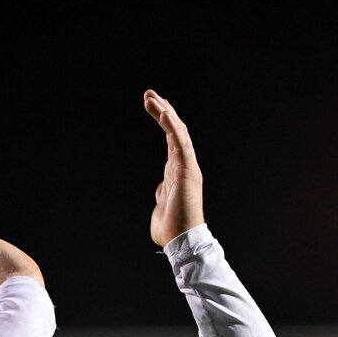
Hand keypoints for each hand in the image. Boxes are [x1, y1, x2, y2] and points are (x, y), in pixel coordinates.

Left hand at [143, 90, 203, 246]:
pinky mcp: (188, 171)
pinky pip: (180, 144)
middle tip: (149, 94)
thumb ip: (161, 195)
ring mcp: (187, 167)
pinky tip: (163, 114)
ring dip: (165, 113)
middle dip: (163, 110)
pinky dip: (172, 128)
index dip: (164, 122)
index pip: (171, 140)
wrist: (181, 241)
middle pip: (175, 131)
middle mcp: (184, 165)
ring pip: (178, 133)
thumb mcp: (161, 207)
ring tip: (151, 98)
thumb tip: (160, 190)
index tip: (153, 106)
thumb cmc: (171, 229)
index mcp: (177, 172)